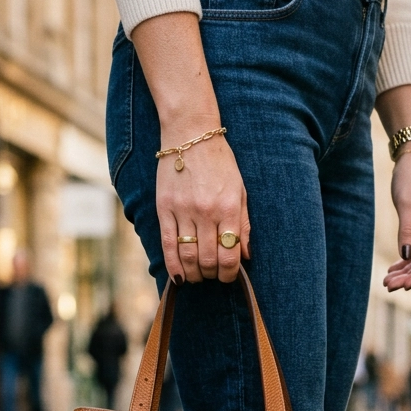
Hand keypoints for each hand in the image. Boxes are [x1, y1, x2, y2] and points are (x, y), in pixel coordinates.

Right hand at [157, 130, 249, 285]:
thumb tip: (246, 255)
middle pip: (209, 259)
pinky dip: (173, 266)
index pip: (230, 254)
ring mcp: (183, 211)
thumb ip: (244, 224)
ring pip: (188, 256)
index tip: (229, 276)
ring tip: (199, 276)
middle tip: (213, 274)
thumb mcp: (240, 190)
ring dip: (195, 273)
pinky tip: (179, 277)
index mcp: (228, 208)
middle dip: (213, 274)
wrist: (190, 134)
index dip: (230, 273)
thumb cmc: (220, 163)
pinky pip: (168, 244)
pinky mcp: (165, 209)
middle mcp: (206, 212)